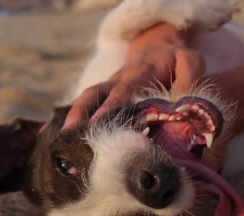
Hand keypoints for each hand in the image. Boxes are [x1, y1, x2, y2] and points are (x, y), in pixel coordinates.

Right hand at [62, 23, 204, 129]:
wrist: (159, 49)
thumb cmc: (175, 62)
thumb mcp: (189, 63)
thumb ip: (188, 81)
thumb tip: (181, 107)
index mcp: (139, 72)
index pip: (124, 90)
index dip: (112, 105)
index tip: (99, 121)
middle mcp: (118, 80)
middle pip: (96, 93)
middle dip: (82, 112)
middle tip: (71, 132)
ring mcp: (109, 88)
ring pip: (86, 99)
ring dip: (73, 116)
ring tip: (62, 138)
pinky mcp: (104, 97)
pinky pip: (84, 106)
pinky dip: (70, 118)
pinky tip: (54, 137)